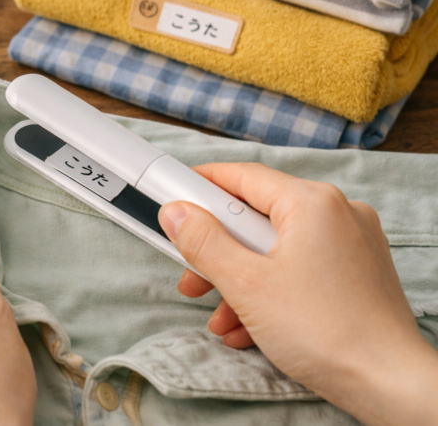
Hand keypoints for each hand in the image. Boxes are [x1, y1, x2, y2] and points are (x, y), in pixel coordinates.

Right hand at [158, 163, 437, 425]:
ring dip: (241, 280)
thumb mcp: (245, 284)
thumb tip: (176, 213)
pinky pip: (301, 268)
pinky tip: (250, 327)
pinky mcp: (358, 273)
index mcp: (312, 202)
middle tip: (192, 276)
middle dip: (218, 252)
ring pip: (277, 248)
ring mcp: (352, 243)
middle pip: (258, 217)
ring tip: (221, 316)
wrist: (388, 384)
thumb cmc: (325, 331)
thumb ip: (203, 242)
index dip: (201, 186)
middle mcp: (337, 213)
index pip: (242, 176)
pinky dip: (271, 291)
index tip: (172, 197)